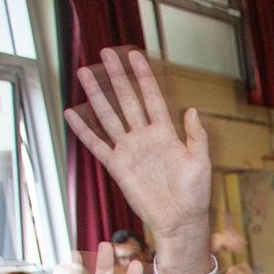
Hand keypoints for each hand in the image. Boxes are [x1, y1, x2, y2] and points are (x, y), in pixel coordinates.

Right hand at [61, 49, 213, 269]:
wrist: (180, 220)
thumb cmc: (195, 194)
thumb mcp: (201, 162)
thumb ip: (197, 136)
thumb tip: (192, 110)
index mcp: (166, 133)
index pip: (152, 97)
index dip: (143, 76)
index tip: (133, 55)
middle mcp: (145, 137)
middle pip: (127, 100)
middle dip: (116, 77)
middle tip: (105, 54)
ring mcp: (130, 150)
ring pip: (109, 116)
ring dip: (97, 96)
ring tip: (84, 73)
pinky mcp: (118, 166)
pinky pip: (97, 144)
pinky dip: (84, 130)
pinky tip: (72, 113)